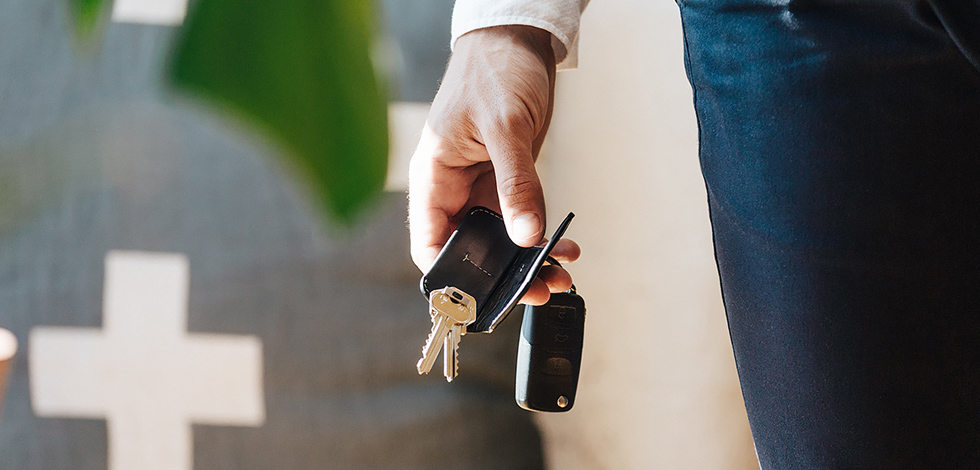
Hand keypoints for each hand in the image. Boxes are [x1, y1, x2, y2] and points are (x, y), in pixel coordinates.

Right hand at [408, 25, 579, 304]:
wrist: (515, 41)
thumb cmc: (493, 70)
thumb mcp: (505, 128)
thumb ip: (516, 184)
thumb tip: (525, 236)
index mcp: (434, 177)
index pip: (430, 243)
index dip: (450, 277)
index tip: (482, 298)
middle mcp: (454, 189)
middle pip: (469, 250)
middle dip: (501, 275)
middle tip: (538, 289)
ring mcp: (481, 187)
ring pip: (499, 240)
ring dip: (528, 261)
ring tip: (560, 274)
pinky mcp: (506, 181)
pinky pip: (522, 219)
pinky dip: (542, 236)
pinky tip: (564, 246)